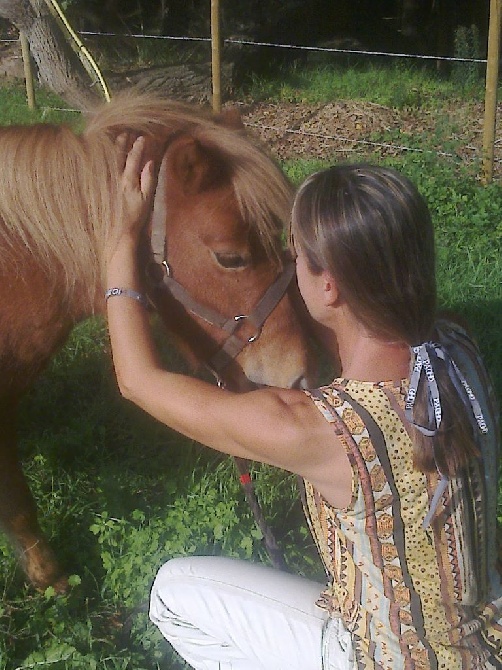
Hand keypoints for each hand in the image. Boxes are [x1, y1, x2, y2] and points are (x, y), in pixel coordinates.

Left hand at [107, 134, 156, 263]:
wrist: (118, 232)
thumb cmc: (135, 217)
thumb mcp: (147, 199)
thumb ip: (148, 179)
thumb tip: (150, 161)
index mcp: (127, 179)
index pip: (133, 157)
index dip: (138, 146)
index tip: (142, 137)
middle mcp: (114, 177)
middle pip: (117, 154)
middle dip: (122, 141)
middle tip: (126, 132)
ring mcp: (105, 181)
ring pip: (107, 158)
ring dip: (111, 147)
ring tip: (115, 137)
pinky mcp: (99, 186)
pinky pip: (99, 167)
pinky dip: (102, 158)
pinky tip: (103, 153)